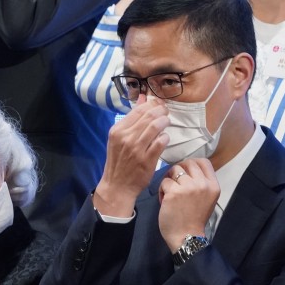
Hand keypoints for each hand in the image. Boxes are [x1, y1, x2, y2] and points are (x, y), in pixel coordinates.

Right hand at [94, 96, 168, 216]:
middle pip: (149, 116)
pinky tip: (164, 138)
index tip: (158, 105)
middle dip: (161, 111)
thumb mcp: (118, 138)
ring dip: (164, 122)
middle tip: (165, 112)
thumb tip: (143, 98)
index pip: (138, 110)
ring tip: (166, 122)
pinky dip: (165, 137)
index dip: (152, 104)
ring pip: (156, 127)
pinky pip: (161, 142)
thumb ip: (131, 118)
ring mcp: (136, 149)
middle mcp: (126, 138)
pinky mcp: (147, 160)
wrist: (117, 186)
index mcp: (117, 130)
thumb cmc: (119, 161)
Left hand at [158, 158, 219, 251]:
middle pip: (188, 163)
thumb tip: (188, 169)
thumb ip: (202, 183)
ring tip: (170, 193)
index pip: (204, 162)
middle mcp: (202, 184)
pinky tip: (165, 201)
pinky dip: (162, 190)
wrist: (187, 237)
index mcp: (213, 186)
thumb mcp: (207, 199)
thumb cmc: (195, 219)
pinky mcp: (174, 192)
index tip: (186, 172)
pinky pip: (164, 182)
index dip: (192, 164)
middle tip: (175, 183)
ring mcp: (188, 187)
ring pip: (174, 170)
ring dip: (170, 180)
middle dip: (179, 171)